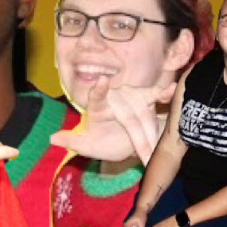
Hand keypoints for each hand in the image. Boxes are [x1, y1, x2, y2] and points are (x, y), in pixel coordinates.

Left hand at [51, 76, 173, 164]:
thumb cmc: (107, 142)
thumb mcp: (90, 145)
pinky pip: (159, 96)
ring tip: (167, 91)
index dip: (98, 89)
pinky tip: (175, 89)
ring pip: (145, 97)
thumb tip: (51, 139)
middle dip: (133, 115)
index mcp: (100, 107)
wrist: (129, 144)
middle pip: (126, 106)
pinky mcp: (149, 102)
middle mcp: (117, 99)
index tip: (101, 81)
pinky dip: (168, 93)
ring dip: (157, 95)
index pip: (97, 97)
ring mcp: (134, 99)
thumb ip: (73, 142)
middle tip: (137, 114)